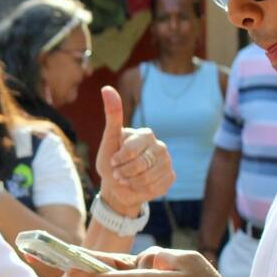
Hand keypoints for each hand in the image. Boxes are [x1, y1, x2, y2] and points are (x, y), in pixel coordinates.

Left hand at [93, 86, 174, 213]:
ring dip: (131, 181)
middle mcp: (160, 146)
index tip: (113, 161)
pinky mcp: (170, 177)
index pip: (133, 148)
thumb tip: (106, 88)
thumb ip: (112, 116)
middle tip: (118, 173)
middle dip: (124, 172)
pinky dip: (141, 189)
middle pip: (142, 163)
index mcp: (146, 134)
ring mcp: (167, 162)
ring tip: (125, 179)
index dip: (120, 158)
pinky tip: (137, 186)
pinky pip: (156, 186)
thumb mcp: (108, 140)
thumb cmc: (111, 162)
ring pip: (149, 176)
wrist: (118, 187)